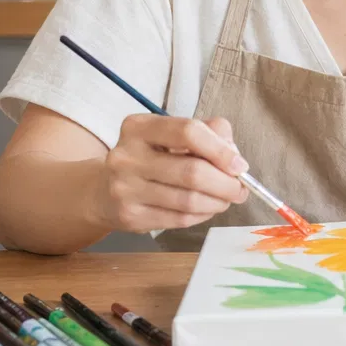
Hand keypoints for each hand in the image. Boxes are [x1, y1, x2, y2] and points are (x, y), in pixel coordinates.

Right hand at [95, 115, 248, 233]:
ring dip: (218, 202)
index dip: (221, 150)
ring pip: (189, 200)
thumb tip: (234, 154)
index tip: (240, 166)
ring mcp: (125, 188)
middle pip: (193, 171)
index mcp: (139, 127)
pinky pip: (179, 218)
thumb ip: (209, 133)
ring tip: (226, 199)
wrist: (104, 190)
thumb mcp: (174, 135)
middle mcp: (126, 156)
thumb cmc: (152, 157)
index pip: (189, 132)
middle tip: (241, 189)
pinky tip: (206, 209)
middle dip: (226, 183)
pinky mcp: (130, 216)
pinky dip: (202, 215)